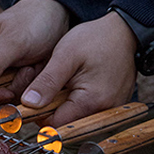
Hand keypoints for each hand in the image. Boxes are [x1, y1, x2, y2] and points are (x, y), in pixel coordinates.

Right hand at [0, 0, 69, 105]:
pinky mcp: (14, 81)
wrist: (57, 16)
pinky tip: (35, 69)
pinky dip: (30, 87)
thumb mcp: (14, 40)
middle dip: (9, 87)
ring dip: (22, 85)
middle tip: (27, 68)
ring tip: (32, 65)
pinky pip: (17, 96)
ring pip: (4, 97)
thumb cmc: (33, 20)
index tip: (7, 91)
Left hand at [19, 11, 139, 125]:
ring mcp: (111, 109)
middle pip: (66, 124)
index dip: (40, 113)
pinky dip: (77, 102)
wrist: (124, 29)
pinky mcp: (113, 106)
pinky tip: (78, 85)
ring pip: (75, 118)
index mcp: (91, 102)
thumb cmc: (97, 38)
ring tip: (67, 83)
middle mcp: (104, 111)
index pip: (55, 124)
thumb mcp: (65, 55)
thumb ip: (46, 82)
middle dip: (54, 108)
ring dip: (65, 105)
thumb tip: (28, 104)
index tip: (35, 97)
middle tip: (54, 86)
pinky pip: (88, 112)